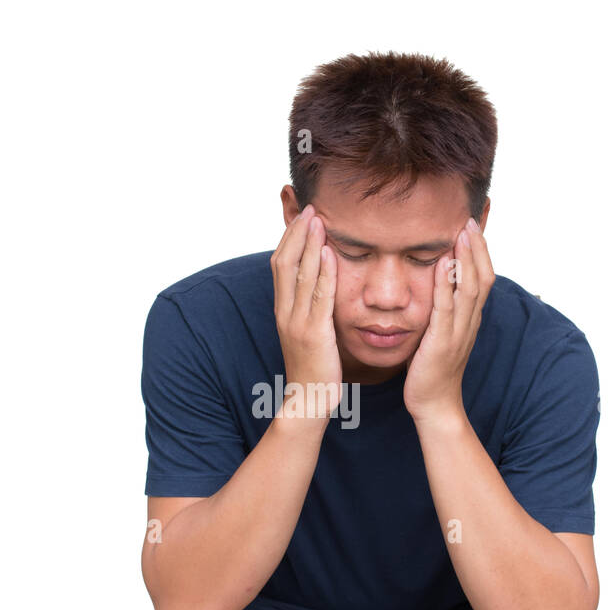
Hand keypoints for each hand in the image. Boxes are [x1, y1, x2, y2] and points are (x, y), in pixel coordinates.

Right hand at [270, 204, 342, 420]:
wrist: (308, 400)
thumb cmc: (313, 368)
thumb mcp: (306, 333)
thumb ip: (308, 308)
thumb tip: (317, 286)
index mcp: (282, 310)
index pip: (280, 265)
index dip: (290, 238)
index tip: (302, 217)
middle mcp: (285, 312)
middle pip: (284, 262)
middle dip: (297, 233)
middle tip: (310, 208)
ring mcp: (297, 322)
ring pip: (300, 275)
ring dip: (310, 244)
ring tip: (319, 220)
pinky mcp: (314, 334)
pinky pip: (318, 297)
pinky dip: (323, 272)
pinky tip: (330, 253)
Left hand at [403, 216, 494, 424]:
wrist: (434, 404)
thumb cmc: (432, 370)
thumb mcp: (441, 335)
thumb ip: (443, 312)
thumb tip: (437, 287)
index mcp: (469, 319)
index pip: (482, 278)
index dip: (480, 252)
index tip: (472, 226)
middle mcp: (469, 322)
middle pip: (482, 278)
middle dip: (478, 248)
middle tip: (470, 220)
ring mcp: (458, 332)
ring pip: (469, 289)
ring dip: (467, 259)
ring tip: (462, 233)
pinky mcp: (442, 342)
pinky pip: (446, 309)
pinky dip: (446, 285)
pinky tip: (443, 265)